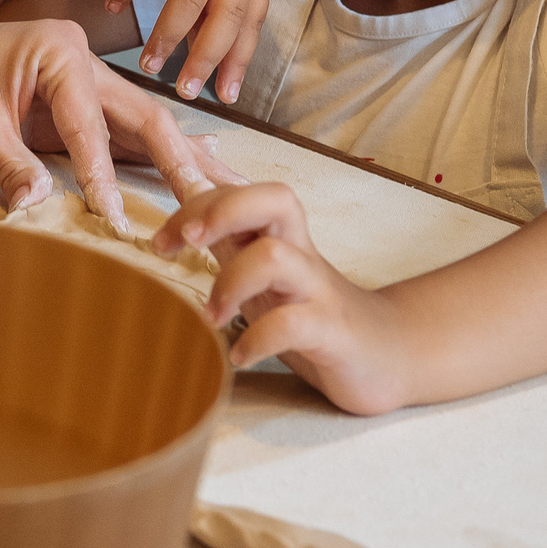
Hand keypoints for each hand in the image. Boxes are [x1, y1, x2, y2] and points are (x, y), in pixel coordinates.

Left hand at [0, 10, 240, 231]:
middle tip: (226, 200)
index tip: (116, 222)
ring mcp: (84, 78)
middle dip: (183, 162)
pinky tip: (198, 167)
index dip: (104, 178)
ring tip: (230, 190)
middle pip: (144, 116)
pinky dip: (153, 155)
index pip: (93, 126)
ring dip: (182, 159)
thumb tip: (40, 209)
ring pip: (143, 124)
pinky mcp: (76, 102)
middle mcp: (83, 59)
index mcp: (61, 54)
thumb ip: (12, 166)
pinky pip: (121, 132)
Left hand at [156, 181, 413, 415]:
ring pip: (278, 257)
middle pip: (275, 198)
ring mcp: (318, 290)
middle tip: (187, 243)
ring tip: (211, 317)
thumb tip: (179, 208)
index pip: (238, 191)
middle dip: (222, 211)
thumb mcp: (262, 270)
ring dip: (232, 283)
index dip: (194, 203)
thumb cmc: (310, 309)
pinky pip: (294, 323)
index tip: (158, 241)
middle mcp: (300, 253)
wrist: (387, 356)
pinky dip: (258, 339)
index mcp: (278, 236)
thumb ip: (227, 239)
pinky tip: (240, 356)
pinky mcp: (332, 331)